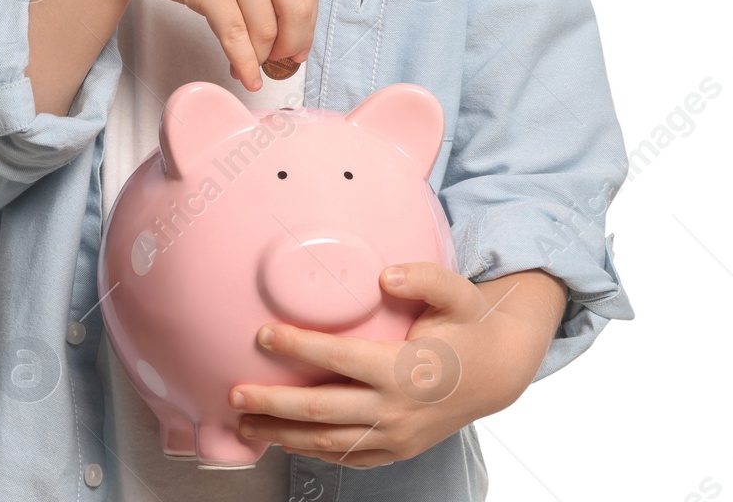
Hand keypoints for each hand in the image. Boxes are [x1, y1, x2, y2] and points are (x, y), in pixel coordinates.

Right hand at [106, 0, 317, 91]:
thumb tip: (296, 35)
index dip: (306, 28)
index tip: (297, 50)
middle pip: (297, 12)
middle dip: (289, 47)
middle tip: (277, 63)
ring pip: (266, 30)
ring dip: (259, 59)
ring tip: (247, 66)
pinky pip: (236, 37)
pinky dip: (244, 64)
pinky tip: (243, 76)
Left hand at [226, 264, 566, 468]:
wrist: (497, 374)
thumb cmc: (469, 327)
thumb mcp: (458, 293)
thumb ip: (425, 278)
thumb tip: (385, 275)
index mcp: (404, 368)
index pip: (339, 358)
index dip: (299, 347)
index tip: (264, 335)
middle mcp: (396, 409)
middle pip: (322, 409)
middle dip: (274, 403)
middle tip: (235, 393)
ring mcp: (396, 436)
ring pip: (328, 440)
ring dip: (282, 434)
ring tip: (244, 422)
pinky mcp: (396, 450)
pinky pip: (348, 456)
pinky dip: (312, 451)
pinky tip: (285, 440)